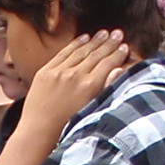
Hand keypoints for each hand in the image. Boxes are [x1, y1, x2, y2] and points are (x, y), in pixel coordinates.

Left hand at [17, 31, 136, 136]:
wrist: (39, 131)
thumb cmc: (68, 125)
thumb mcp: (91, 108)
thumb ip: (105, 88)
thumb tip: (118, 70)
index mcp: (89, 86)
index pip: (108, 64)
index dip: (117, 54)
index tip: (125, 46)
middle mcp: (75, 75)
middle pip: (96, 54)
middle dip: (109, 43)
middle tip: (118, 33)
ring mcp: (59, 71)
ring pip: (81, 51)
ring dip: (94, 41)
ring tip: (104, 33)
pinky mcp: (46, 71)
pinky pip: (64, 52)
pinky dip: (75, 44)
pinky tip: (84, 38)